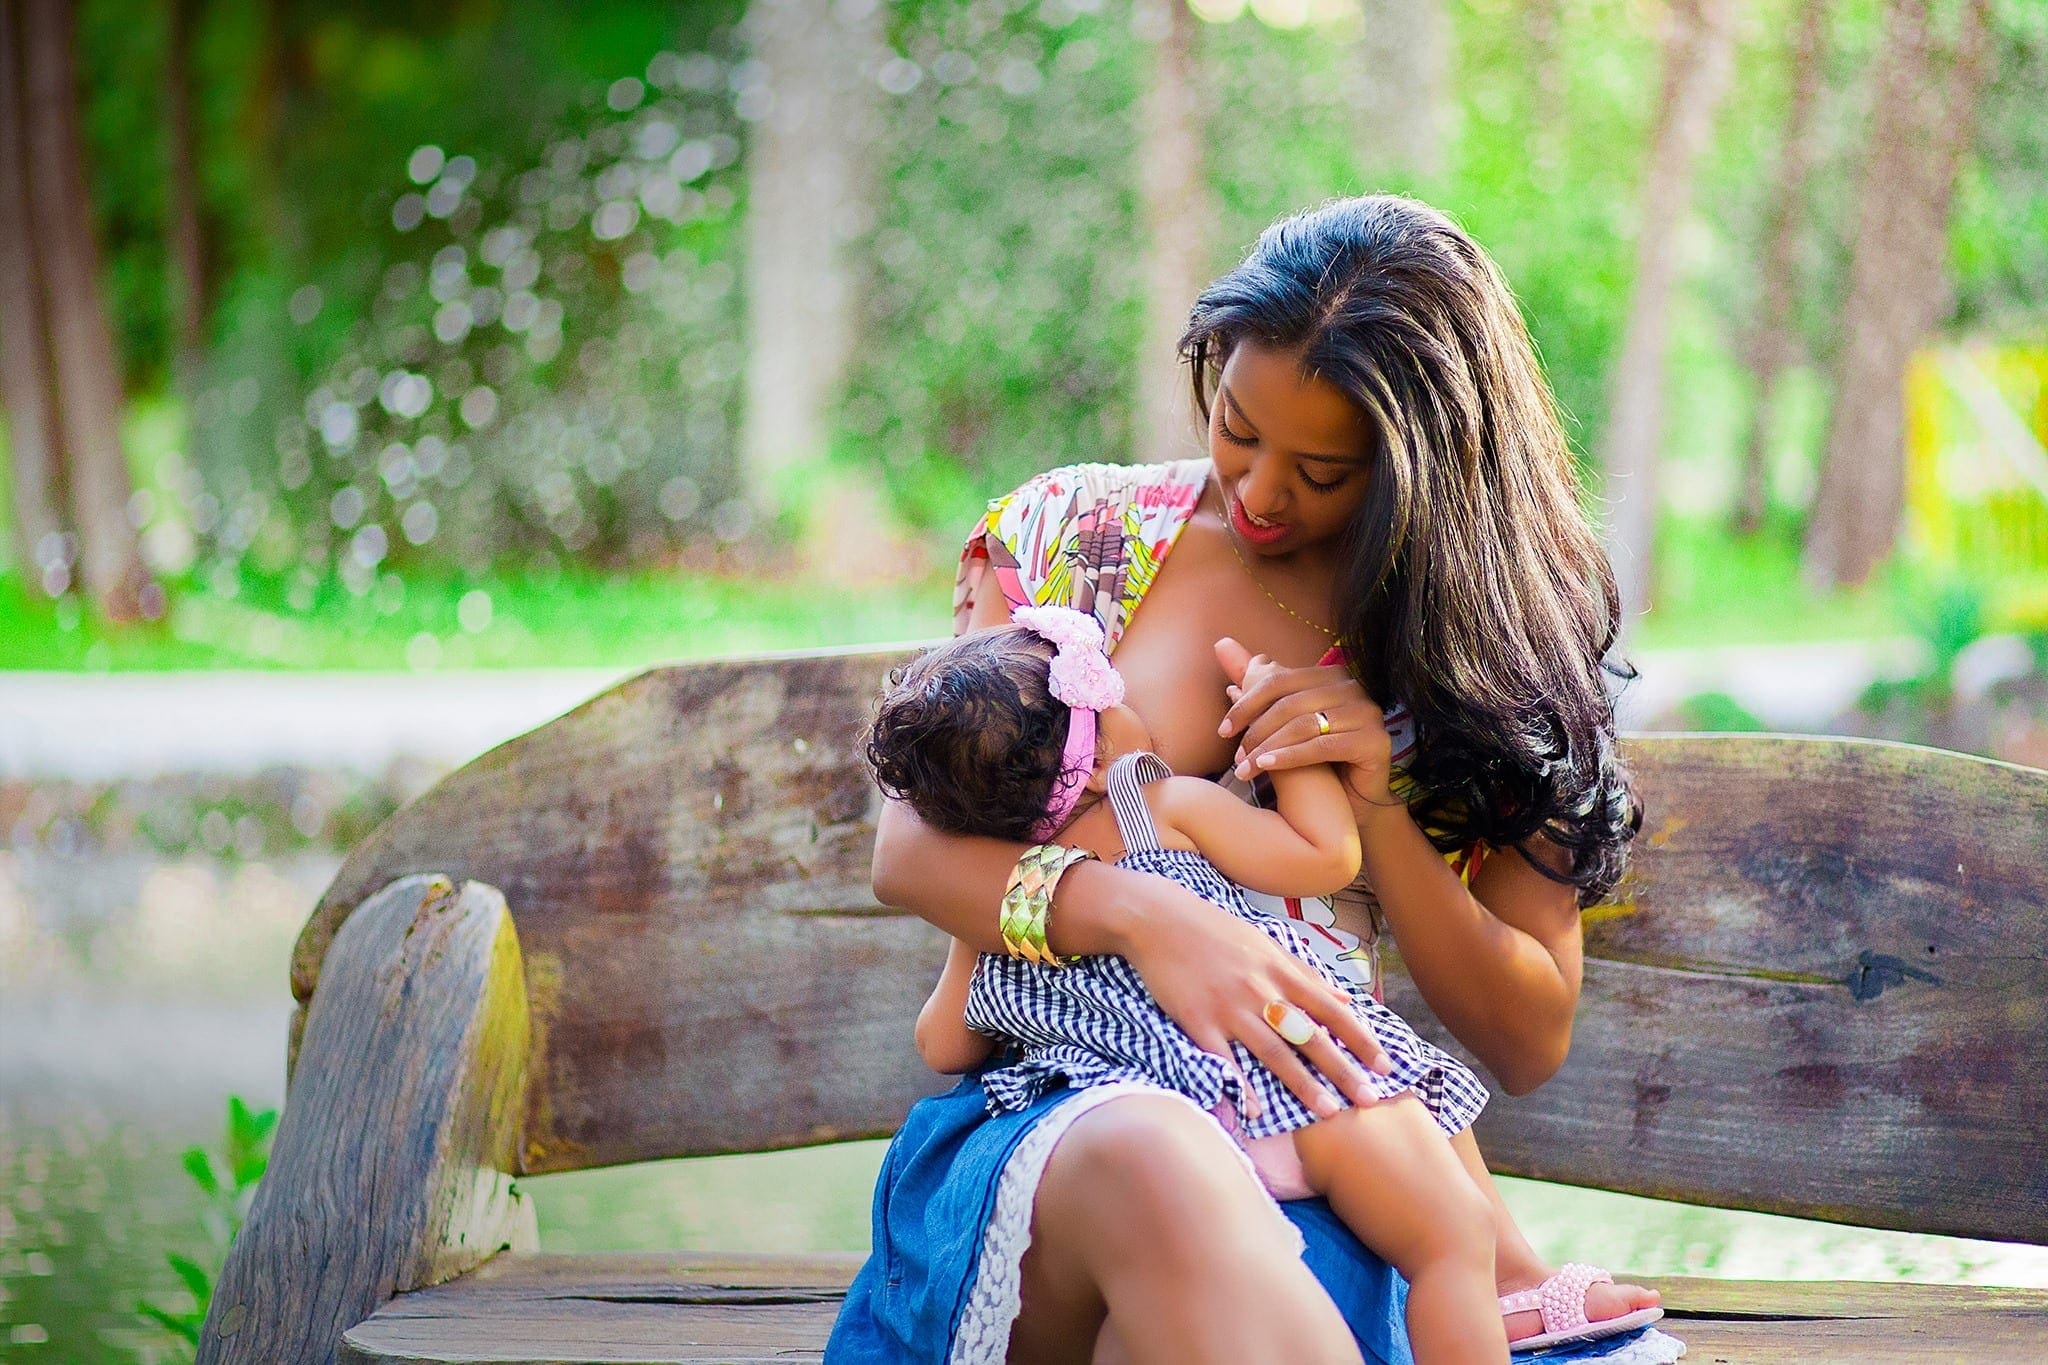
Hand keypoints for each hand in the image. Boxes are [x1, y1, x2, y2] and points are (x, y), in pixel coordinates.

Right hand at [1116, 874, 1393, 1117]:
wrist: (1160, 920)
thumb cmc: (1216, 932)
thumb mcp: (1267, 944)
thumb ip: (1307, 975)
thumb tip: (1348, 1001)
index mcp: (1281, 971)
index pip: (1332, 1010)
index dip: (1360, 1039)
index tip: (1384, 1066)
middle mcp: (1261, 991)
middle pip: (1309, 1037)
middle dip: (1343, 1071)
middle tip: (1369, 1100)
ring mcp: (1229, 1008)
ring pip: (1274, 1052)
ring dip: (1303, 1085)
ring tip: (1328, 1112)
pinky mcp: (1197, 1020)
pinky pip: (1223, 1060)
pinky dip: (1241, 1085)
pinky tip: (1255, 1111)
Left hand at [1214, 636, 1395, 809]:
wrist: (1354, 801)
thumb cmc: (1315, 761)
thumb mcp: (1282, 721)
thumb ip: (1257, 683)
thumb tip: (1221, 644)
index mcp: (1331, 675)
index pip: (1278, 681)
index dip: (1247, 705)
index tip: (1223, 731)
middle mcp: (1353, 688)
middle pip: (1290, 703)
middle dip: (1256, 731)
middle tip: (1236, 758)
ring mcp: (1368, 713)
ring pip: (1304, 725)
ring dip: (1267, 747)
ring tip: (1245, 769)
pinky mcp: (1375, 741)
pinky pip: (1322, 746)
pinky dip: (1290, 757)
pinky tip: (1267, 766)